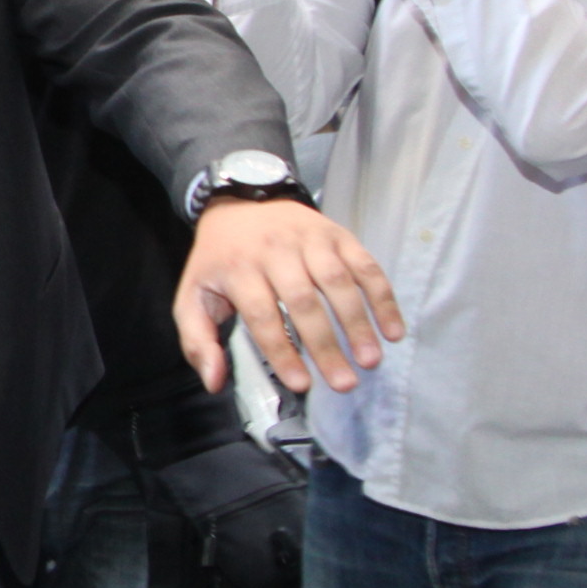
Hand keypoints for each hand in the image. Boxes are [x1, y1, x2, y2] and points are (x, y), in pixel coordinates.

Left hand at [176, 194, 401, 396]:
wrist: (242, 202)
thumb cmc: (221, 260)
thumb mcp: (193, 296)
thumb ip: (197, 341)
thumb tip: (215, 382)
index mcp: (239, 268)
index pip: (263, 315)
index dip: (283, 351)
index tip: (302, 385)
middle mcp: (277, 251)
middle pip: (304, 301)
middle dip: (326, 346)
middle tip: (344, 384)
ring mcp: (311, 239)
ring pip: (338, 282)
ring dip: (358, 324)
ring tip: (370, 361)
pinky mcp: (338, 234)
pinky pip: (366, 265)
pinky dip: (383, 298)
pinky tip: (393, 331)